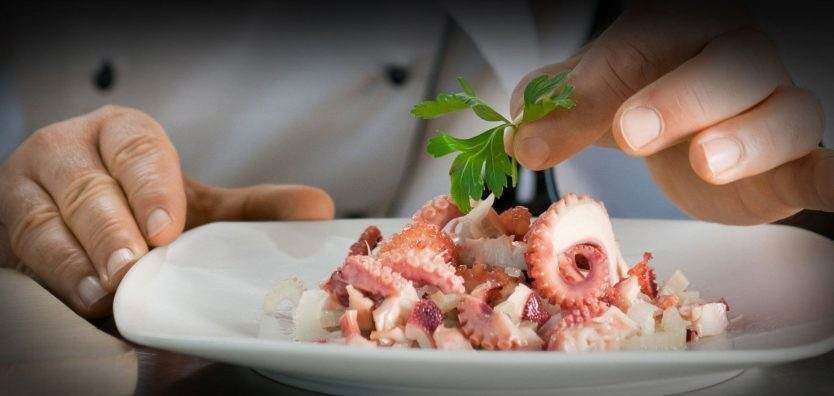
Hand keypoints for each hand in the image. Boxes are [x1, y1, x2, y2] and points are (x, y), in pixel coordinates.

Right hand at [0, 105, 333, 316]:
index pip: (135, 145)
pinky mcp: (7, 228)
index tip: (167, 226)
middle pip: (89, 186)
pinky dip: (57, 277)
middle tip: (139, 263)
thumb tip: (317, 210)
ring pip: (47, 221)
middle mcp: (69, 151)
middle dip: (114, 229)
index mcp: (121, 134)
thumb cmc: (139, 209)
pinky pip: (25, 251)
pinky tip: (84, 298)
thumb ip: (250, 209)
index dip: (151, 184)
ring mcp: (29, 189)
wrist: (78, 228)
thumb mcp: (193, 205)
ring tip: (111, 289)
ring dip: (82, 259)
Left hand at [508, 1, 831, 224]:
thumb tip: (520, 135)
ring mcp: (776, 108)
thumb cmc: (648, 104)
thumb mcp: (596, 100)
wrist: (699, 137)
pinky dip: (832, 174)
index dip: (599, 78)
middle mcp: (739, 59)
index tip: (547, 125)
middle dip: (680, 96)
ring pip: (785, 111)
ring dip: (748, 137)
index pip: (645, 39)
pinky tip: (830, 180)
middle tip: (629, 133)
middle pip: (730, 63)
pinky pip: (824, 164)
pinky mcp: (797, 163)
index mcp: (681, 31)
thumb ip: (558, 111)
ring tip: (706, 161)